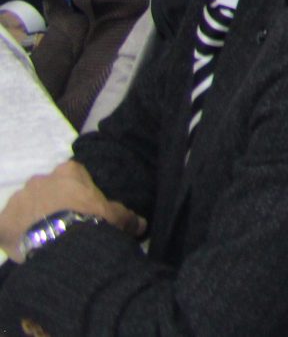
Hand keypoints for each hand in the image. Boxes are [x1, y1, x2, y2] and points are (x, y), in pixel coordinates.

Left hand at [1, 162, 140, 260]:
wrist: (63, 243)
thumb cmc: (92, 220)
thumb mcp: (116, 216)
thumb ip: (127, 216)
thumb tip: (142, 224)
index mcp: (68, 171)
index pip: (70, 175)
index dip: (75, 192)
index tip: (80, 208)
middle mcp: (40, 179)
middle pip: (44, 189)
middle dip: (50, 203)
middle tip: (61, 224)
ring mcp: (18, 199)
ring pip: (24, 206)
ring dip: (30, 218)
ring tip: (42, 238)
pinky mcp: (1, 221)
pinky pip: (5, 226)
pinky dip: (12, 234)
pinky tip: (22, 247)